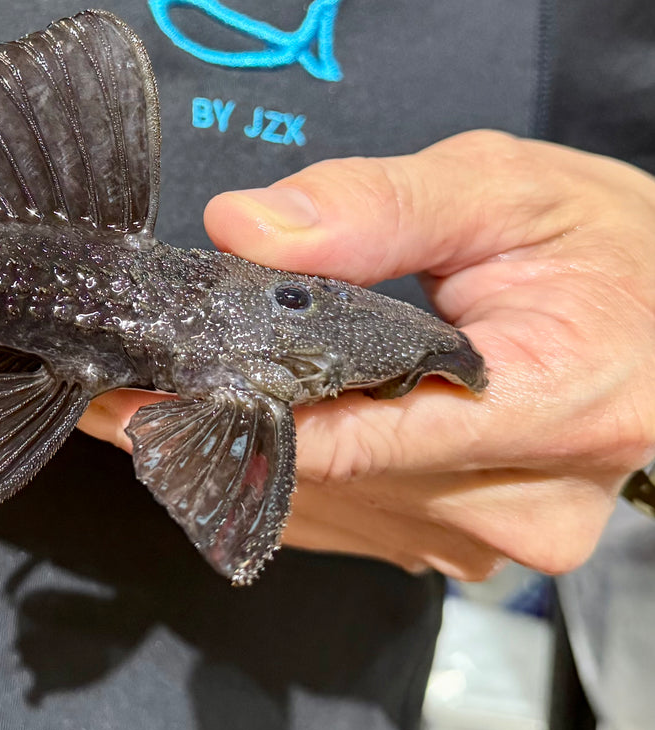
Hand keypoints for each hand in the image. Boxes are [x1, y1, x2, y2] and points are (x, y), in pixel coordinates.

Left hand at [82, 130, 654, 579]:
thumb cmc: (603, 249)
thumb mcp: (504, 189)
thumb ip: (376, 206)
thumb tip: (246, 230)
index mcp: (551, 409)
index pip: (353, 439)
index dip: (231, 413)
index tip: (136, 391)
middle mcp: (520, 502)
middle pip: (327, 478)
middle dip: (217, 423)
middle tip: (126, 373)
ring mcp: (492, 537)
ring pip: (324, 511)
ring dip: (236, 454)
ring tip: (162, 393)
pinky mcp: (463, 541)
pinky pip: (345, 521)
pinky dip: (282, 476)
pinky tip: (238, 426)